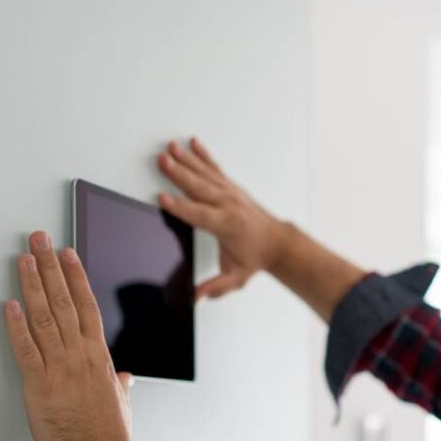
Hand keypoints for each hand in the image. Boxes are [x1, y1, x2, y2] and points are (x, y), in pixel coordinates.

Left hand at [4, 231, 144, 440]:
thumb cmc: (109, 436)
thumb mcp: (120, 403)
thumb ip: (120, 385)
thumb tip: (125, 378)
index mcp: (100, 357)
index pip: (88, 305)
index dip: (76, 276)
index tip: (68, 254)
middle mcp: (81, 356)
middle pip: (64, 302)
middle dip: (51, 268)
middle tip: (40, 242)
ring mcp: (60, 369)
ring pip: (44, 318)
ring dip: (32, 286)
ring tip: (24, 261)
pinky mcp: (39, 386)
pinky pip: (26, 350)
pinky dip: (16, 327)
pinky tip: (9, 306)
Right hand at [157, 137, 290, 301]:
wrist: (277, 242)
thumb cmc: (256, 258)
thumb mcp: (237, 277)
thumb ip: (217, 287)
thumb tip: (198, 297)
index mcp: (227, 225)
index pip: (200, 215)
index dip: (180, 207)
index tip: (162, 198)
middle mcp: (228, 205)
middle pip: (199, 188)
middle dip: (179, 174)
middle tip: (162, 160)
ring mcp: (230, 194)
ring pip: (205, 174)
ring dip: (186, 160)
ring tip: (170, 148)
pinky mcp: (231, 188)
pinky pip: (215, 168)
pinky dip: (203, 155)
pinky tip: (192, 143)